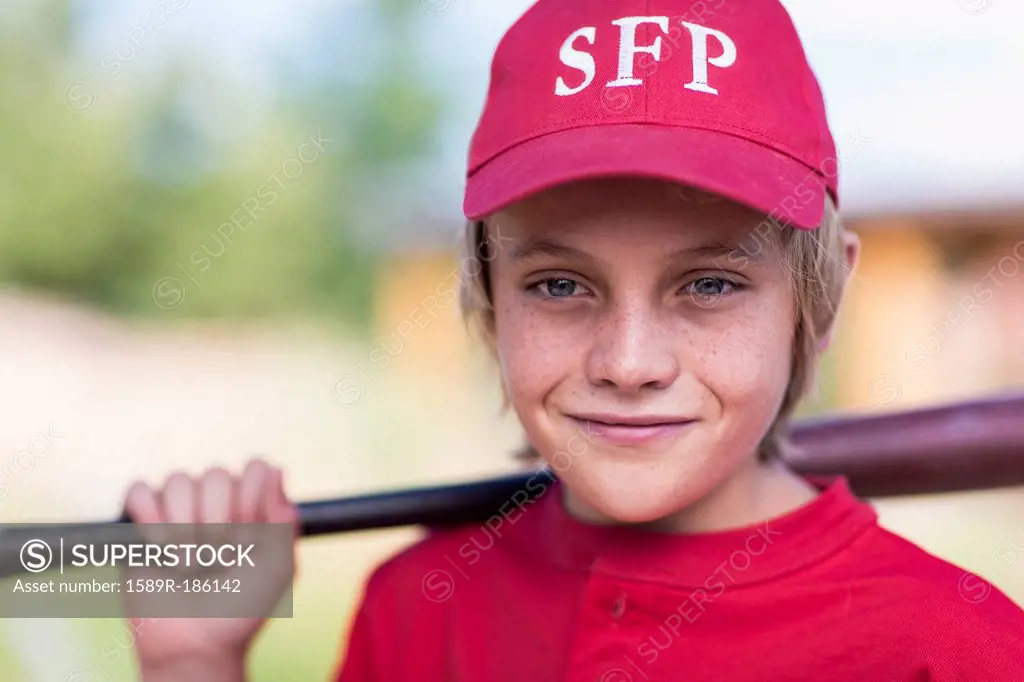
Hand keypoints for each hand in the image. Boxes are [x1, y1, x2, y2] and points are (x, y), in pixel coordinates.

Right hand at [122, 458, 299, 677]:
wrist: (195, 642)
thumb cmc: (240, 608)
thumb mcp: (279, 566)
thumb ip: (284, 518)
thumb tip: (275, 470)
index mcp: (253, 507)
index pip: (254, 468)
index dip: (250, 502)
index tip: (250, 539)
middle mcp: (217, 502)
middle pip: (215, 474)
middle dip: (217, 522)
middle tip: (218, 559)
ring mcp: (179, 510)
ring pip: (177, 480)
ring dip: (182, 529)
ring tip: (188, 564)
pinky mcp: (142, 523)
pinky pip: (140, 490)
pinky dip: (148, 518)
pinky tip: (158, 549)